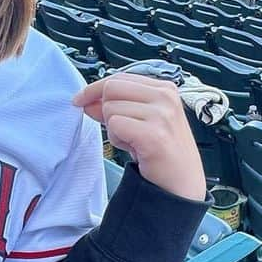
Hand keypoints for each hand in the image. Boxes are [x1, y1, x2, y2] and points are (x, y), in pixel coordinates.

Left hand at [72, 73, 205, 200]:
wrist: (181, 184)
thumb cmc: (162, 153)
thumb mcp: (139, 122)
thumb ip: (115, 107)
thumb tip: (86, 100)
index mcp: (165, 89)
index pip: (119, 77)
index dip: (95, 89)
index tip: (80, 100)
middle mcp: (165, 97)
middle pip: (111, 88)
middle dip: (105, 109)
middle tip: (121, 130)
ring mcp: (161, 115)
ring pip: (110, 108)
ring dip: (114, 129)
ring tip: (133, 142)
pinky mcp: (154, 134)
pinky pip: (115, 125)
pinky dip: (117, 139)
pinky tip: (134, 148)